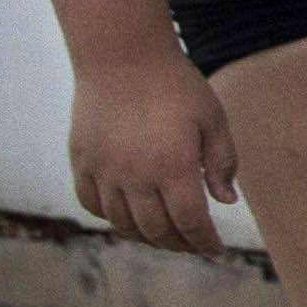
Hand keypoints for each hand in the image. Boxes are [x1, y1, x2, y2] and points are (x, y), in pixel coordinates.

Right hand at [70, 57, 239, 256]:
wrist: (122, 56)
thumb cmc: (175, 85)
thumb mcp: (213, 120)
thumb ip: (222, 163)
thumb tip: (225, 202)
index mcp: (173, 167)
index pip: (190, 222)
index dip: (204, 242)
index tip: (215, 249)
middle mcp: (134, 175)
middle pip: (156, 230)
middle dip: (180, 244)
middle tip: (195, 245)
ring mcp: (103, 170)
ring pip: (123, 223)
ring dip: (146, 236)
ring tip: (166, 235)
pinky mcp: (81, 161)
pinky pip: (92, 203)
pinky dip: (112, 217)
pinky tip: (129, 215)